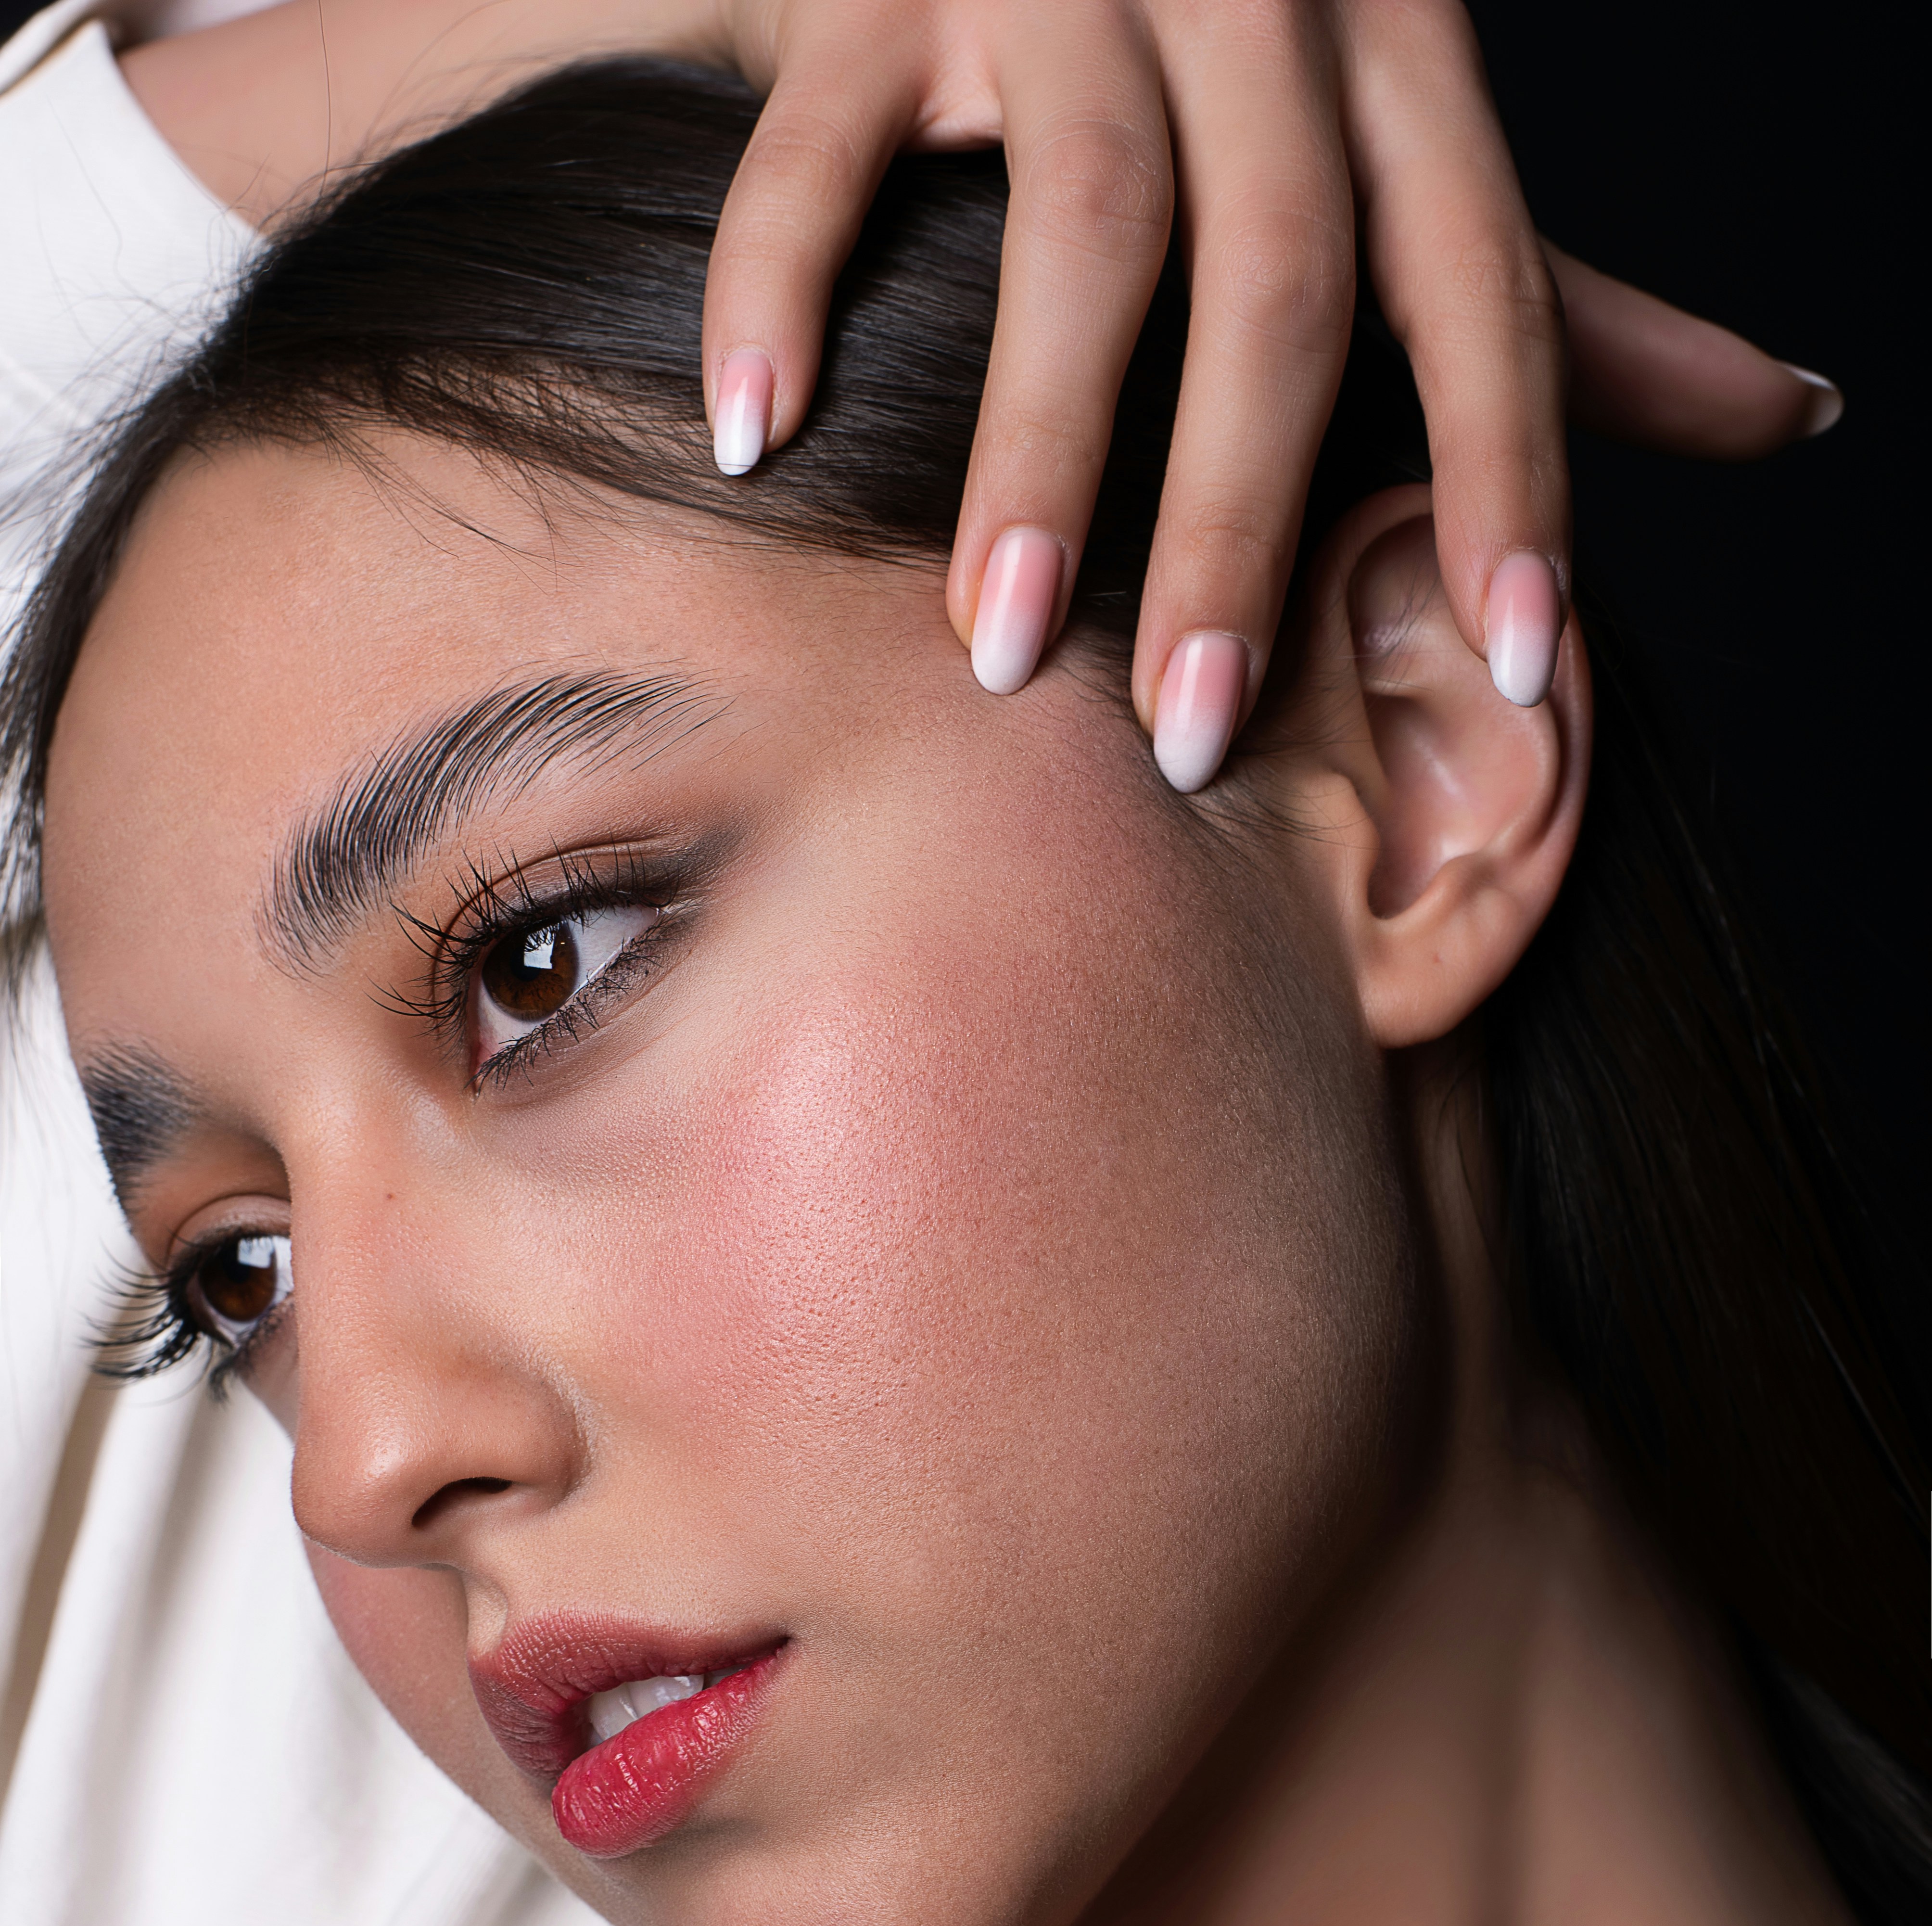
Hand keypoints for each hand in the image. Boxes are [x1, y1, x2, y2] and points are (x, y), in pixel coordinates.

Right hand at [697, 0, 1841, 778]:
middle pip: (1279, 285)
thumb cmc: (1238, 53)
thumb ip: (1566, 300)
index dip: (1514, 478)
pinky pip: (828, 140)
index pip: (1489, 284)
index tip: (1510, 678)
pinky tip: (757, 441)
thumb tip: (1787, 418)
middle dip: (1236, 528)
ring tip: (996, 655)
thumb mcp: (1418, 150)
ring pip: (1081, 229)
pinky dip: (780, 289)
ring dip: (1037, 456)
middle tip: (1190, 744)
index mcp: (1405, 47)